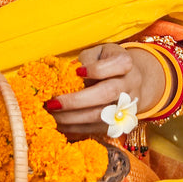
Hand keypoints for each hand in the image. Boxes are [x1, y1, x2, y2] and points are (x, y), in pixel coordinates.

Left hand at [48, 43, 164, 136]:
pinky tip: (59, 123)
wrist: (131, 81)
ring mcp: (126, 107)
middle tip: (53, 102)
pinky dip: (76, 128)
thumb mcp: (99, 52)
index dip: (97, 70)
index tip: (77, 72)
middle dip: (77, 100)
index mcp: (126, 63)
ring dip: (73, 118)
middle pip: (107, 94)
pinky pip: (97, 129)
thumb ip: (86, 59)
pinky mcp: (118, 123)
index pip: (117, 65)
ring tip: (51, 114)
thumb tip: (69, 76)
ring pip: (102, 116)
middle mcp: (130, 85)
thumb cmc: (107, 62)